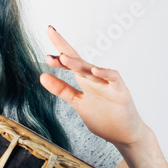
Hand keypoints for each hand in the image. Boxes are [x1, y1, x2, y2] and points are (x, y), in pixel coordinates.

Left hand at [39, 26, 148, 147]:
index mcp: (84, 81)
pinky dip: (105, 74)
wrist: (124, 135)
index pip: (69, 61)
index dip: (58, 49)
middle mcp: (95, 79)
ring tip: (63, 58)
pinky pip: (113, 79)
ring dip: (78, 63)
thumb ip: (61, 90)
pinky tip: (95, 71)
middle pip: (78, 61)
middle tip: (51, 38)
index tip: (48, 33)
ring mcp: (108, 84)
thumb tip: (42, 76)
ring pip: (92, 70)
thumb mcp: (77, 102)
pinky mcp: (120, 92)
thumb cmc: (104, 118)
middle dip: (64, 51)